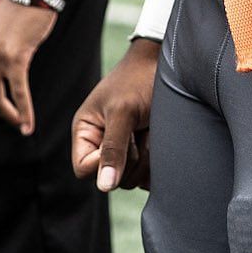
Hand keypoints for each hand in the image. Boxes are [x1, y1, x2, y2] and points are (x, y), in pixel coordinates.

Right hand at [71, 39, 158, 190]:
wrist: (169, 66)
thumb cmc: (138, 80)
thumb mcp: (123, 111)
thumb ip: (113, 148)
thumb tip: (104, 186)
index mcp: (86, 132)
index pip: (83, 169)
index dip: (101, 164)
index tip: (121, 143)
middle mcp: (103, 145)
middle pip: (111, 179)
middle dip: (130, 158)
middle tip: (140, 129)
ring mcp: (126, 151)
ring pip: (132, 179)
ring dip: (146, 158)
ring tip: (150, 129)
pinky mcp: (145, 154)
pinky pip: (149, 177)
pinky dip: (157, 164)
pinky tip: (160, 139)